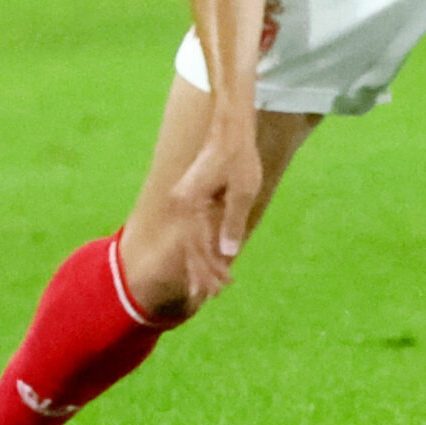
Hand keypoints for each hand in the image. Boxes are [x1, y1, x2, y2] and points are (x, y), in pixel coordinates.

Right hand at [167, 119, 262, 303]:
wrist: (227, 128)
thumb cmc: (238, 157)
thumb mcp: (243, 190)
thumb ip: (232, 222)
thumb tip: (227, 253)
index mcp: (192, 205)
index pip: (198, 247)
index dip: (209, 270)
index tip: (221, 287)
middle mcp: (182, 205)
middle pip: (190, 247)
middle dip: (201, 272)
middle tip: (212, 296)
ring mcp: (182, 201)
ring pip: (190, 239)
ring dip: (199, 263)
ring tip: (208, 285)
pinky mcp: (188, 198)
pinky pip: (192, 229)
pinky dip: (199, 247)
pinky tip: (207, 258)